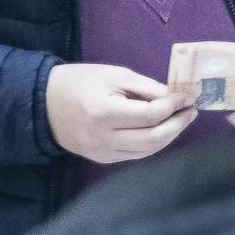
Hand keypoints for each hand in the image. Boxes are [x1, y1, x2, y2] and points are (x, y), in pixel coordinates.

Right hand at [46, 64, 195, 163]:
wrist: (43, 104)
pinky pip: (136, 155)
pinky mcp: (102, 160)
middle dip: (178, 124)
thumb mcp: (114, 75)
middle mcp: (102, 138)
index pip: (150, 115)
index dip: (174, 105)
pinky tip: (163, 130)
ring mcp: (101, 153)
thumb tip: (177, 96)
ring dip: (169, 136)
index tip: (188, 96)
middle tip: (191, 110)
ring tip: (181, 119)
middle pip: (153, 139)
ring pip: (147, 151)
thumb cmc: (80, 82)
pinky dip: (153, 144)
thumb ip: (147, 87)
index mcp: (103, 112)